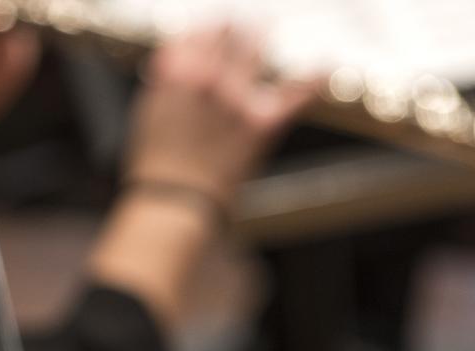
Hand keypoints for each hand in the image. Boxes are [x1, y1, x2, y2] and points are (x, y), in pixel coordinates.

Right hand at [124, 26, 315, 206]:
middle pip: (229, 33)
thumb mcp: (149, 109)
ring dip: (258, 35)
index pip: (200, 31)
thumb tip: (181, 52)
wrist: (176, 203)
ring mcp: (239, 96)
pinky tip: (324, 65)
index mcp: (176, 71)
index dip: (208, 28)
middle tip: (238, 23)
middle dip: (234, 27)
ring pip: (255, 48)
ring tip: (262, 27)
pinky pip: (296, 92)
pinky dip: (313, 78)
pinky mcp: (264, 120)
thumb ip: (169, 75)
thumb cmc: (157, 162)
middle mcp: (209, 76)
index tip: (212, 27)